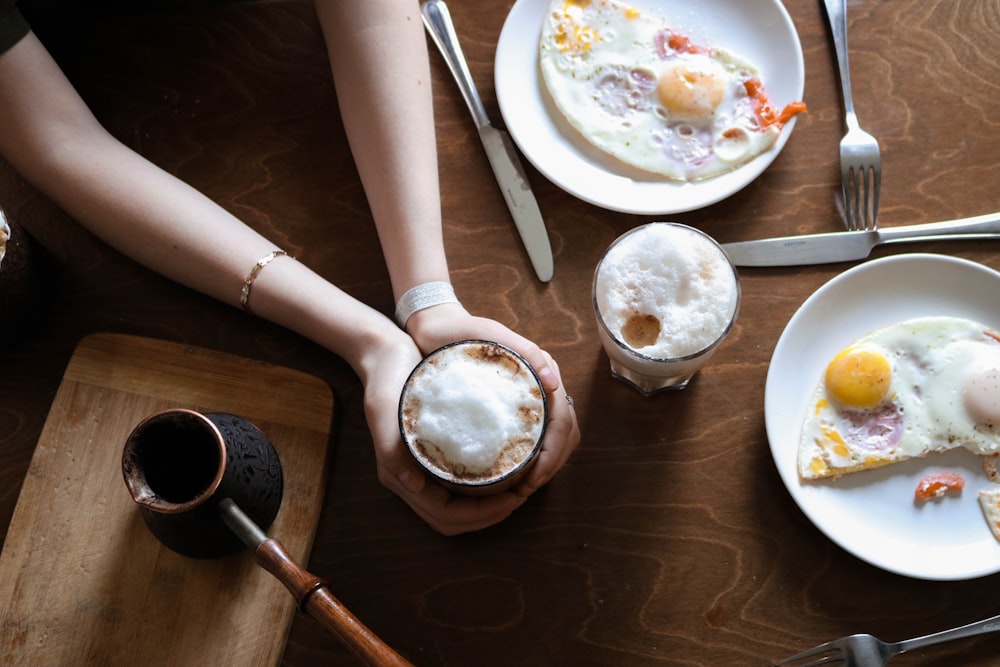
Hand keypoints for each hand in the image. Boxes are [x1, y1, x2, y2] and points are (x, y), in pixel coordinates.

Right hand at [358, 326, 544, 534]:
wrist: (383, 355)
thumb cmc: (386, 379)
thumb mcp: (385, 409)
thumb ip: (392, 450)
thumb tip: (415, 487)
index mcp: (398, 474)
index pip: (445, 515)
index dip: (481, 514)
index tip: (514, 497)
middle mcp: (408, 479)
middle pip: (452, 520)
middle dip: (488, 516)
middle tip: (521, 496)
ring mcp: (418, 471)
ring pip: (455, 510)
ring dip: (486, 508)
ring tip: (516, 490)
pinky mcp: (428, 458)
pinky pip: (457, 489)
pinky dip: (480, 492)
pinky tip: (502, 473)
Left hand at [404, 303, 580, 505]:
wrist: (435, 328)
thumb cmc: (462, 330)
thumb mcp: (490, 335)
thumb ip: (525, 352)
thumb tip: (554, 383)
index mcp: (542, 371)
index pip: (563, 420)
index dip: (553, 453)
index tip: (533, 478)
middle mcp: (541, 386)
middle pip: (564, 433)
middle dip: (552, 464)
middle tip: (526, 489)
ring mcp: (528, 397)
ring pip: (553, 438)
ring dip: (546, 465)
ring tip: (522, 486)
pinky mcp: (511, 407)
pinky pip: (532, 436)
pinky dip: (531, 458)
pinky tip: (515, 473)